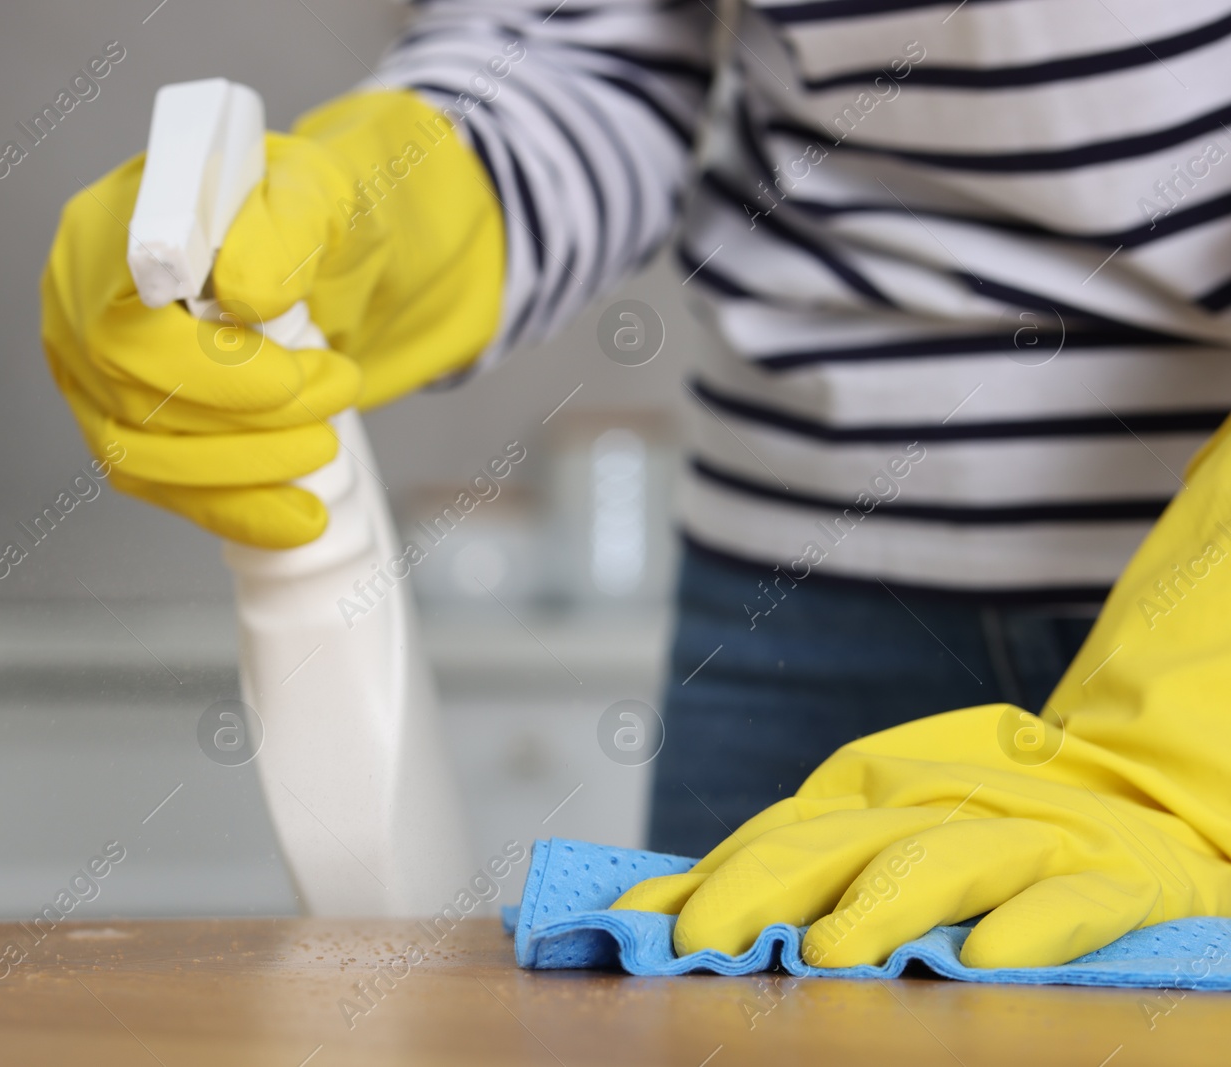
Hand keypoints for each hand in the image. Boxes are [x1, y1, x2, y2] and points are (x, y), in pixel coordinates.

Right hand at [40, 90, 502, 547]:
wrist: (309, 255)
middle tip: (334, 396)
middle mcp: (77, 300)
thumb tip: (247, 294)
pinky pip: (161, 485)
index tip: (287, 378)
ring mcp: (86, 370)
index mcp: (111, 227)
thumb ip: (284, 230)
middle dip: (244, 419)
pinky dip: (234, 507)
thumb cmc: (299, 217)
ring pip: (142, 452)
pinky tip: (295, 516)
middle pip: (132, 393)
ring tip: (324, 446)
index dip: (202, 367)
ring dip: (244, 468)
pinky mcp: (115, 424)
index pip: (124, 318)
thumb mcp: (314, 196)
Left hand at [613, 419, 1230, 968]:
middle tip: (703, 943)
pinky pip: (1069, 902)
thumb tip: (663, 908)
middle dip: (759, 889)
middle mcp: (936, 805)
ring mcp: (1026, 836)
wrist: (1151, 800)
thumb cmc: (985, 835)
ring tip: (826, 955)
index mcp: (872, 797)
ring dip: (879, 907)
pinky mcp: (1114, 877)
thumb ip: (785, 870)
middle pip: (834, 841)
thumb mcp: (880, 837)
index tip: (641, 927)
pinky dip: (1029, 927)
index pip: (774, 834)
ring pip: (941, 861)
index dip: (707, 879)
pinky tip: (983, 963)